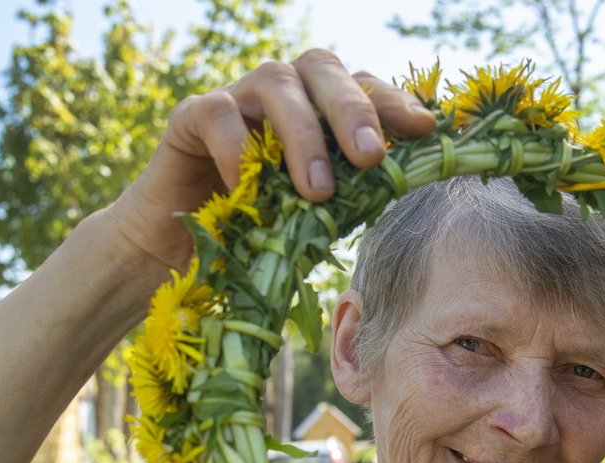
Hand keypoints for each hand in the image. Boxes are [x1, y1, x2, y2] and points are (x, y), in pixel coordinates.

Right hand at [103, 49, 436, 270]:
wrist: (180, 249)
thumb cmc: (255, 229)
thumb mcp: (313, 214)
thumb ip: (351, 195)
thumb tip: (404, 187)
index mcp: (318, 109)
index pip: (362, 87)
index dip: (393, 102)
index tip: (424, 128)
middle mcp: (282, 92)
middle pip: (323, 70)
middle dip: (353, 110)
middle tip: (368, 158)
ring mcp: (237, 98)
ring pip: (276, 82)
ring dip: (303, 134)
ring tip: (317, 190)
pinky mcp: (190, 116)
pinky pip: (218, 112)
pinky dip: (236, 147)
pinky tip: (248, 187)